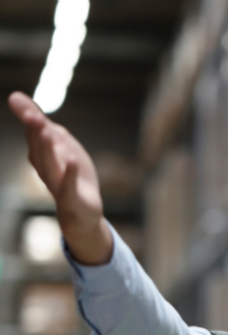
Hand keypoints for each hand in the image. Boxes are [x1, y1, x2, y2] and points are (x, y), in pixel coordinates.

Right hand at [7, 91, 110, 264]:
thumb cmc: (70, 177)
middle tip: (32, 115)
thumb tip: (14, 96)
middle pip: (38, 149)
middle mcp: (45, 169)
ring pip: (50, 166)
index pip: (34, 134)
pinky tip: (73, 161)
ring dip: (47, 149)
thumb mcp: (59, 145)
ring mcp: (58, 184)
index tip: (16, 99)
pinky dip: (70, 174)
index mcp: (41, 155)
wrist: (82, 214)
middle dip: (34, 132)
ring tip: (46, 132)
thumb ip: (41, 123)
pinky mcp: (72, 199)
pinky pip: (69, 186)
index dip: (28, 117)